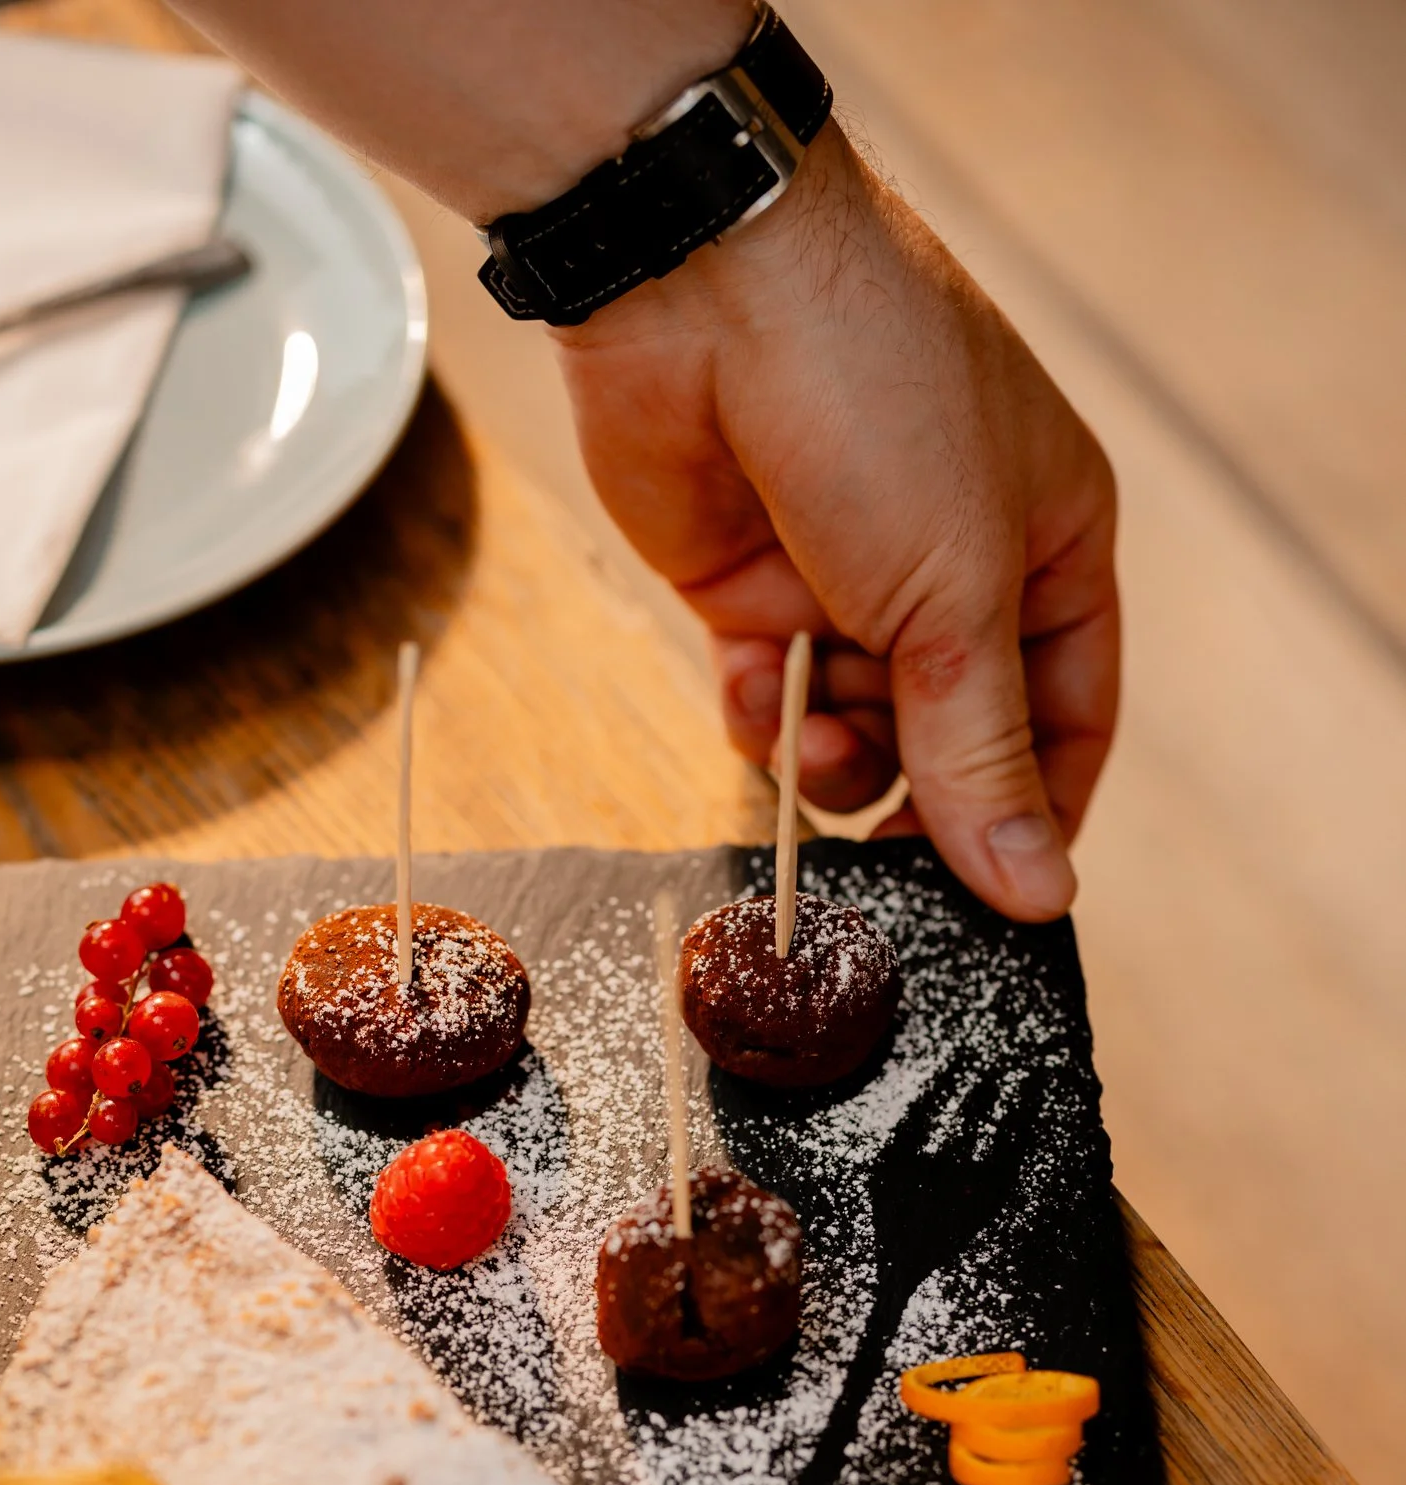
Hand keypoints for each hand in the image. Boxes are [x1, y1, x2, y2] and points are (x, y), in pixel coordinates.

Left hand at [551, 125, 1118, 921]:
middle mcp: (957, 570)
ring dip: (834, 758)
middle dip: (915, 794)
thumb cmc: (877, 399)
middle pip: (953, 742)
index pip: (1068, 719)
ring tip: (815, 732)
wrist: (710, 291)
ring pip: (857, 736)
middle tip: (882, 851)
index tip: (997, 897)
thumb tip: (1039, 893)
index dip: (1034, 812)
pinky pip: (774, 703)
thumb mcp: (957, 592)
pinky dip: (765, 712)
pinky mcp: (754, 590)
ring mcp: (849, 583)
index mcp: (1052, 545)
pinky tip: (756, 680)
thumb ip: (983, 753)